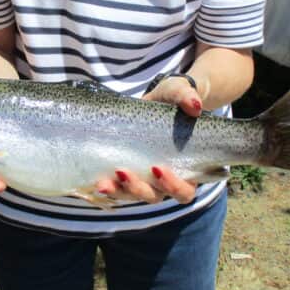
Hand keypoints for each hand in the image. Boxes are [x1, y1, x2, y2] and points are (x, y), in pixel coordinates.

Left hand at [94, 76, 202, 203]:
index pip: (185, 191)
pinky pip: (118, 187)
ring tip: (103, 183)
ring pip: (133, 195)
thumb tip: (195, 105)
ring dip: (118, 192)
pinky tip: (95, 182)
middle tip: (123, 172)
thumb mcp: (179, 92)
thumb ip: (187, 97)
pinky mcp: (127, 171)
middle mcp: (165, 179)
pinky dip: (108, 187)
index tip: (158, 168)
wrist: (155, 98)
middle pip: (155, 196)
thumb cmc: (173, 98)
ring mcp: (145, 178)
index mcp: (187, 168)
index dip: (173, 186)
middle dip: (138, 189)